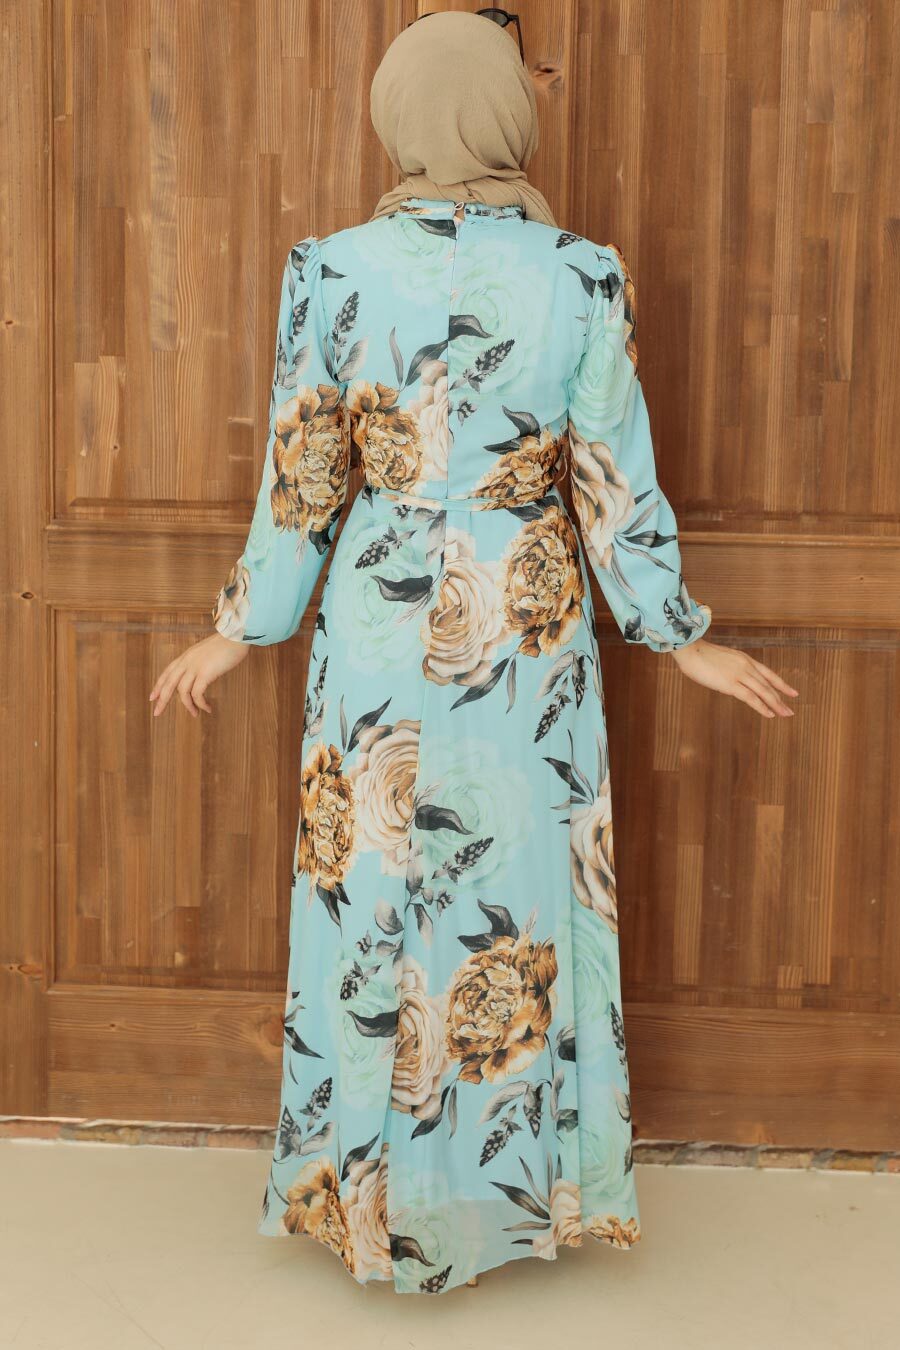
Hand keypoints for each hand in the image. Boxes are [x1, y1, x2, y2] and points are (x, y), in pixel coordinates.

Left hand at [149, 633, 249, 718]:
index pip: (167, 672)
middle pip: (168, 684)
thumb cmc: (227, 645)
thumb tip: (200, 676)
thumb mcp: (207, 653)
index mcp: (186, 656)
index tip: (152, 697)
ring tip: (195, 714)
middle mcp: (187, 661)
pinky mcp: (205, 673)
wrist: (236, 636)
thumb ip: (199, 662)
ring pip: (182, 692)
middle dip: (162, 700)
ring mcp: (195, 667)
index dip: (158, 686)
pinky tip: (207, 708)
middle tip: (157, 713)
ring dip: (188, 706)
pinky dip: (200, 704)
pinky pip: (197, 694)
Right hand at [670, 637, 797, 718]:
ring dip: (776, 704)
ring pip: (763, 691)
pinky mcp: (731, 684)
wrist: (689, 649)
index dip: (781, 684)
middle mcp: (746, 666)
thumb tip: (727, 678)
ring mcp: (739, 674)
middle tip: (790, 711)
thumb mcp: (719, 659)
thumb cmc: (698, 654)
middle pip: (768, 684)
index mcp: (744, 659)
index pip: (768, 673)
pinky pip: (751, 698)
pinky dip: (762, 707)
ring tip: (786, 714)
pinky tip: (770, 714)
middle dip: (781, 698)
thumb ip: (728, 668)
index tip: (792, 692)